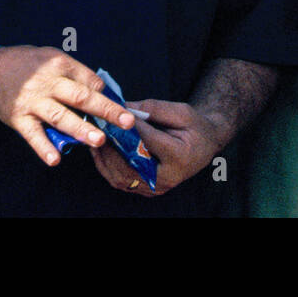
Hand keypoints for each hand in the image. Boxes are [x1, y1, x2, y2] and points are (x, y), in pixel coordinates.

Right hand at [0, 46, 136, 166]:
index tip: (122, 109)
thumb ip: (74, 72)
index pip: (89, 80)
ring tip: (98, 140)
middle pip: (80, 97)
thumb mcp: (50, 57)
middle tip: (126, 122)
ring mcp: (32, 101)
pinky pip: (33, 135)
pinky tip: (55, 160)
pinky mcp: (18, 118)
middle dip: (105, 110)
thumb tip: (100, 91)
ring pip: (60, 116)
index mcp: (59, 64)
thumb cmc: (26, 64)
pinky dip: (43, 147)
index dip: (106, 95)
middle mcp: (47, 82)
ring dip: (80, 129)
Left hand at [89, 99, 222, 196]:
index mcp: (180, 156)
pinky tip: (98, 150)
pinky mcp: (147, 189)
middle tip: (96, 126)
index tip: (111, 113)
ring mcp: (157, 187)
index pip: (147, 141)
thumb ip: (151, 109)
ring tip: (93, 137)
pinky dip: (106, 166)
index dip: (127, 127)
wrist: (204, 144)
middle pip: (130, 164)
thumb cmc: (194, 126)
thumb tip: (122, 107)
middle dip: (110, 145)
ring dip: (104, 157)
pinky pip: (121, 181)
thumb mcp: (180, 111)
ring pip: (121, 177)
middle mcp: (168, 177)